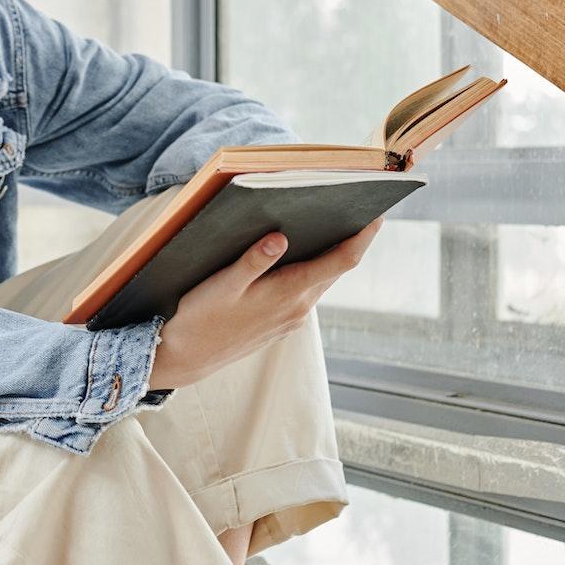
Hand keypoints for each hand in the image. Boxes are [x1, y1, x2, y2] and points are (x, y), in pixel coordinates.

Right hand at [147, 214, 385, 391]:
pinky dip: (311, 271)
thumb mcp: (222, 285)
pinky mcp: (281, 323)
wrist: (185, 358)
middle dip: (349, 239)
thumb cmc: (200, 319)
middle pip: (336, 267)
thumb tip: (280, 237)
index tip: (379, 213)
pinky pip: (306, 291)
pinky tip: (298, 256)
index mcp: (290, 293)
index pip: (342, 261)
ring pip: (321, 280)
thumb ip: (253, 261)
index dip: (364, 236)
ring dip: (329, 255)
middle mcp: (299, 308)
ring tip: (329, 224)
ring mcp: (292, 318)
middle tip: (353, 206)